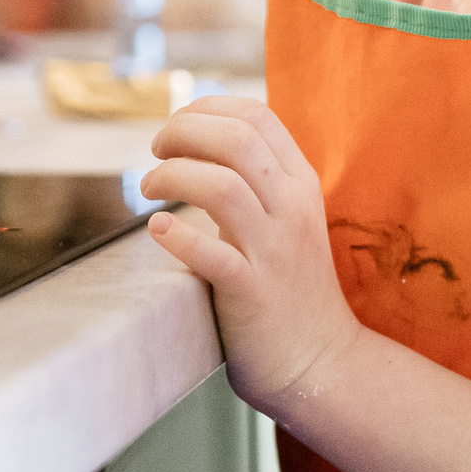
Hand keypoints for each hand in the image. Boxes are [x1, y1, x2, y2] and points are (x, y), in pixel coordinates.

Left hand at [139, 96, 359, 413]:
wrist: (321, 362)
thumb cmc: (288, 286)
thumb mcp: (283, 219)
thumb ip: (254, 180)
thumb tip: (195, 140)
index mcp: (300, 184)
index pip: (256, 115)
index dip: (206, 109)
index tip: (176, 127)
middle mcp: (291, 209)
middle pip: (235, 139)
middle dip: (182, 132)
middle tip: (155, 151)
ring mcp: (274, 250)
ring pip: (222, 185)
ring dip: (172, 176)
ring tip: (149, 189)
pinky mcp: (252, 292)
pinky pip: (211, 253)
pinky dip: (176, 235)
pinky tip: (158, 229)